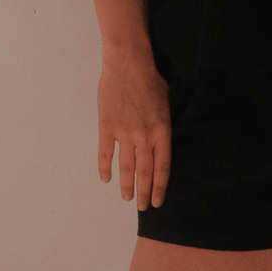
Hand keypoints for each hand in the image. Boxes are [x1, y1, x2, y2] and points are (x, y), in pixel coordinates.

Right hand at [98, 50, 171, 210]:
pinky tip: (107, 178)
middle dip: (143, 193)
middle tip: (141, 207)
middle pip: (144, 172)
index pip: (162, 167)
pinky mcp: (107, 126)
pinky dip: (105, 168)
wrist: (128, 63)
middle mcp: (144, 136)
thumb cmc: (150, 80)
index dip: (159, 187)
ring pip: (125, 167)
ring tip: (126, 197)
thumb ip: (163, 127)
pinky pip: (105, 153)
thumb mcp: (166, 104)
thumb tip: (159, 146)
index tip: (157, 201)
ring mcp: (124, 132)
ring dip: (126, 185)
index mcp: (162, 131)